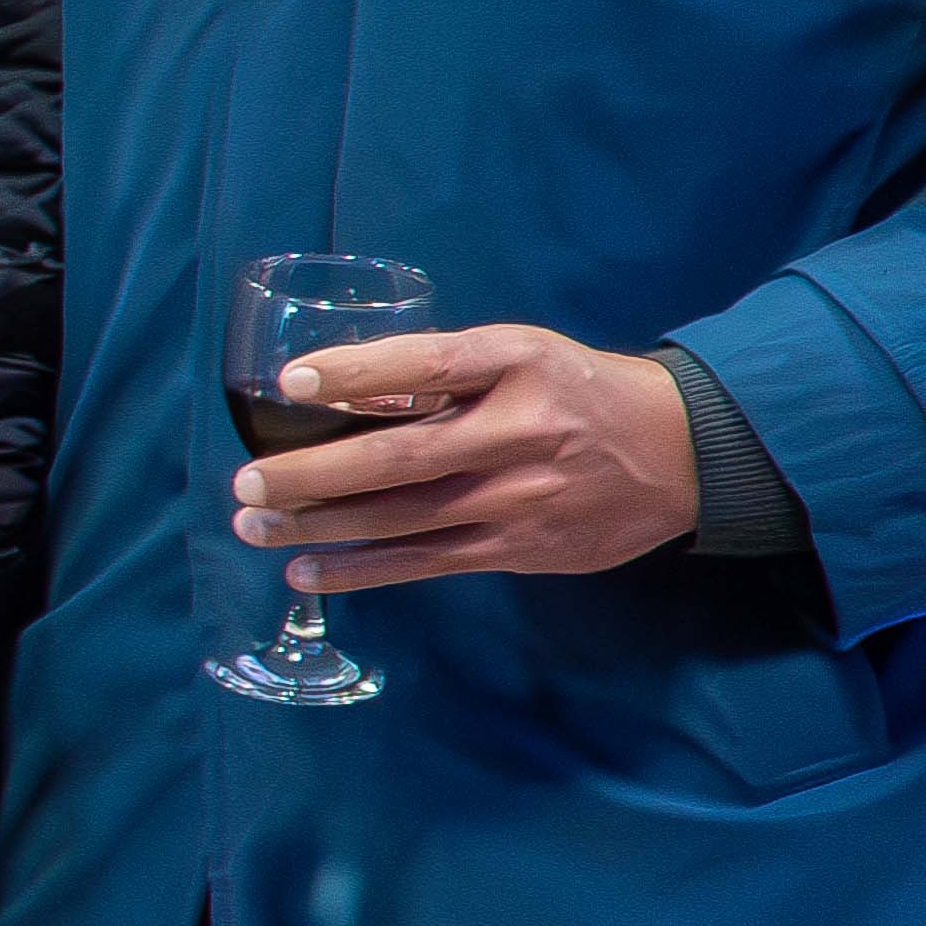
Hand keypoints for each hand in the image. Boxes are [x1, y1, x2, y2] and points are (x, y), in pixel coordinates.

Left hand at [237, 325, 698, 589]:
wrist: (679, 452)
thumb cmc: (573, 393)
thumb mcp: (518, 355)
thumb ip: (440, 370)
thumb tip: (338, 387)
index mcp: (517, 364)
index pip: (428, 363)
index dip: (357, 372)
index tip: (291, 382)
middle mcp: (519, 431)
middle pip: (400, 455)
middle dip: (313, 472)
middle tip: (247, 480)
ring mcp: (519, 496)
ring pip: (403, 517)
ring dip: (320, 525)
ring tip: (255, 524)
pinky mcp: (518, 547)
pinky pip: (425, 562)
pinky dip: (361, 569)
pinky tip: (306, 571)